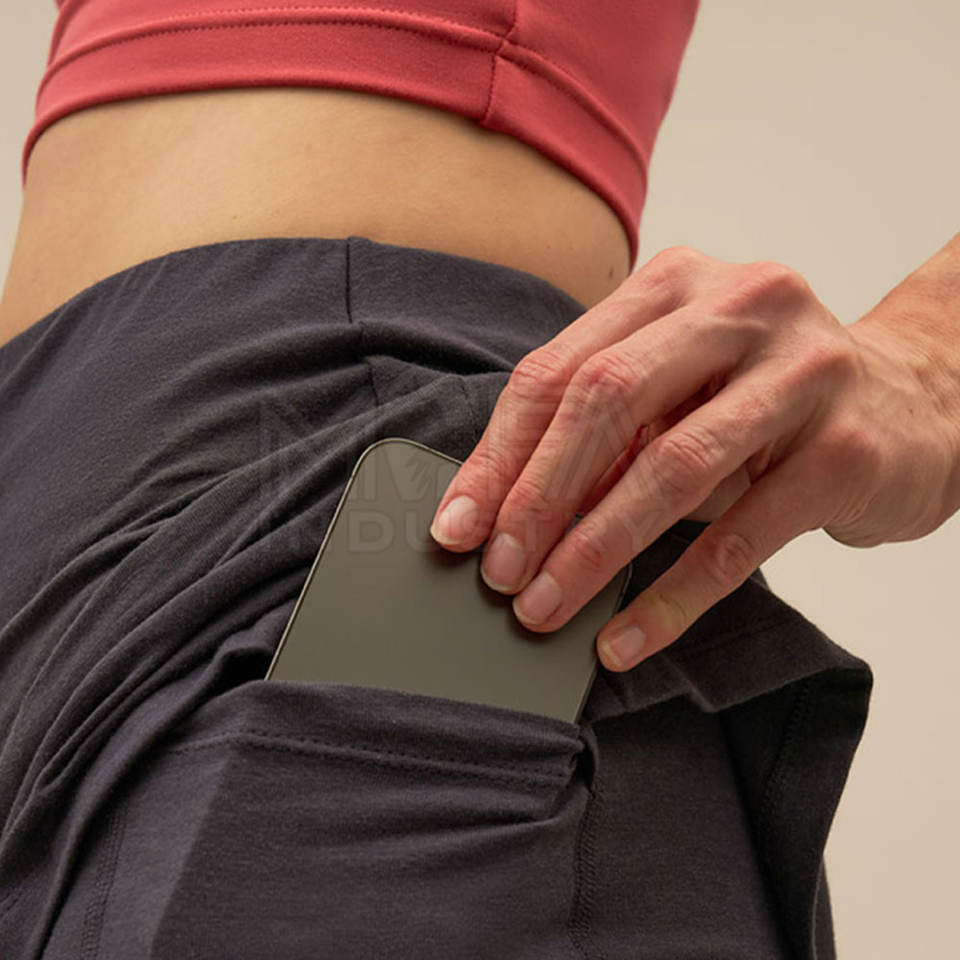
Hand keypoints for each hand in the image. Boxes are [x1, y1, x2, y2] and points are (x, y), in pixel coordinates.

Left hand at [428, 246, 958, 671]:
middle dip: (537, 497)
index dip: (500, 454)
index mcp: (676, 284)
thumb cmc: (769, 399)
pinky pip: (740, 538)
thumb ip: (606, 429)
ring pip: (671, 468)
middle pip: (605, 401)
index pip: (560, 369)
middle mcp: (739, 307)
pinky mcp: (843, 449)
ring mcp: (800, 373)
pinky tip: (624, 636)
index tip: (459, 525)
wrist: (916, 406)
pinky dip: (671, 595)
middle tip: (498, 572)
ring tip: (544, 607)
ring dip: (592, 550)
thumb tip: (507, 514)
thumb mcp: (680, 390)